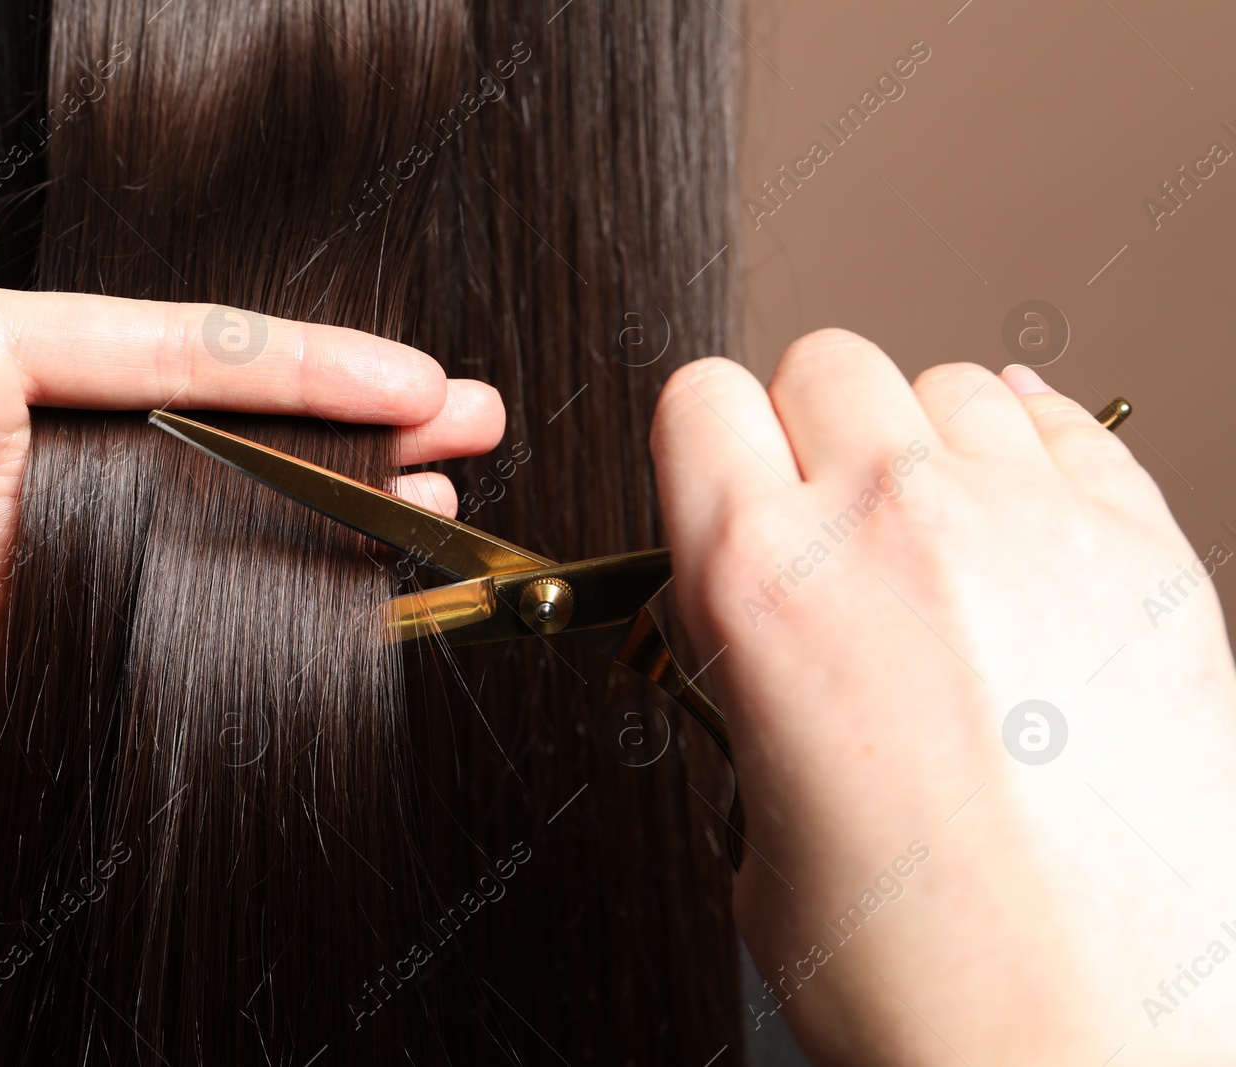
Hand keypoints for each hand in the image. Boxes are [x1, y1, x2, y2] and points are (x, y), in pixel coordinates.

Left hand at [0, 185, 502, 710]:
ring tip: (420, 519)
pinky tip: (306, 613)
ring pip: (193, 536)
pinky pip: (119, 633)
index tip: (400, 372)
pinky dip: (219, 627)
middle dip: (351, 432)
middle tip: (460, 433)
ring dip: (313, 531)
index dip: (294, 361)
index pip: (168, 346)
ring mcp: (8, 548)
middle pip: (216, 436)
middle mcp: (12, 448)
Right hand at [651, 330, 1235, 1065]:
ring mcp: (1031, 523)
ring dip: (922, 442)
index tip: (723, 481)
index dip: (704, 444)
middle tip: (824, 518)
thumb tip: (767, 630)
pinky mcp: (1144, 550)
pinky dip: (1030, 449)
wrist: (1105, 1042)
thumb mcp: (757, 823)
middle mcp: (893, 524)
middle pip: (824, 363)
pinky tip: (1018, 520)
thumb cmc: (934, 970)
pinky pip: (1065, 421)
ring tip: (932, 539)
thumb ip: (751, 684)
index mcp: (763, 585)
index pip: (698, 399)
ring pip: (946, 381)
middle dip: (809, 430)